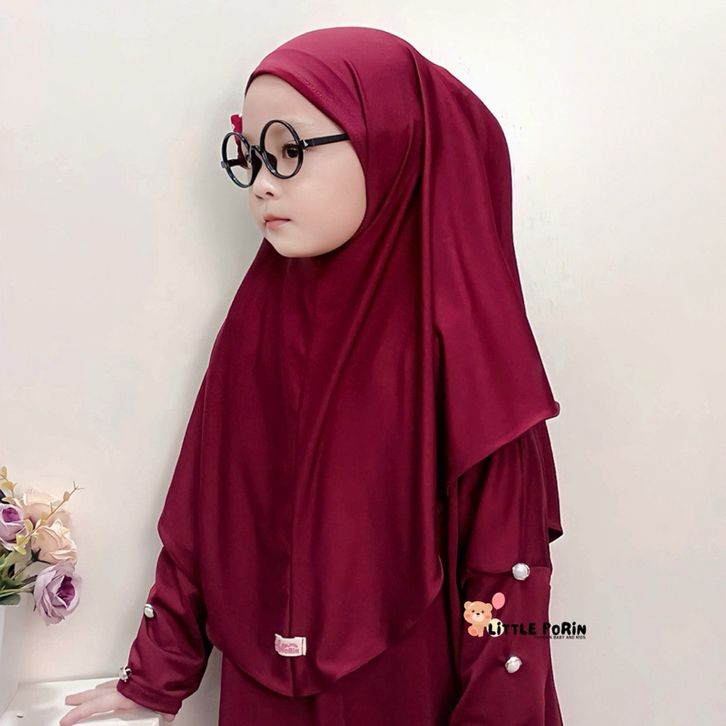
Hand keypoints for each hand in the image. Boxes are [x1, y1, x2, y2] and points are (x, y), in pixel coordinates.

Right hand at [60, 678, 175, 724]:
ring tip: (91, 691)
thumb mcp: (159, 702)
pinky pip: (119, 677)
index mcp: (123, 696)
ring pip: (107, 683)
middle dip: (81, 697)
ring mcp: (127, 677)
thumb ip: (162, 710)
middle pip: (96, 693)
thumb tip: (169, 716)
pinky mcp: (135, 669)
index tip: (66, 719)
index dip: (79, 713)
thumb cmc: (162, 681)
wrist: (169, 660)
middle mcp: (122, 686)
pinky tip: (116, 681)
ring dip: (97, 688)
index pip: (95, 706)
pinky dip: (114, 681)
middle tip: (69, 700)